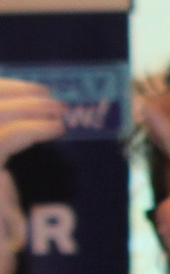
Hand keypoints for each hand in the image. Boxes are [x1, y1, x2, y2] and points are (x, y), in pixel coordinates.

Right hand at [0, 79, 64, 273]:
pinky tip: (55, 128)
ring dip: (28, 105)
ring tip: (59, 111)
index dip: (2, 89)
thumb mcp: (0, 184)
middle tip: (49, 96)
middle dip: (14, 91)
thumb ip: (4, 153)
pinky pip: (5, 137)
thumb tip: (29, 121)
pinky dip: (34, 127)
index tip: (32, 89)